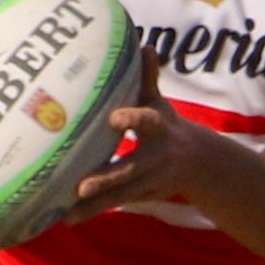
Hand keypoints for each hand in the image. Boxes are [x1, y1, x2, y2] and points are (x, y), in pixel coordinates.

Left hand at [64, 48, 205, 222]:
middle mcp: (155, 159)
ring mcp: (148, 181)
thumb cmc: (166, 126)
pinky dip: (90, 211)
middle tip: (82, 186)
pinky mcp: (139, 195)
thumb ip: (148, 78)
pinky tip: (66, 219)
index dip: (133, 119)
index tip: (115, 119)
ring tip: (68, 214)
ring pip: (119, 195)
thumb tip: (145, 45)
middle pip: (130, 170)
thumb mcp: (160, 103)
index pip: (146, 122)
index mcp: (159, 129)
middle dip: (107, 179)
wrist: (198, 163)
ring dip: (94, 204)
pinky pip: (113, 204)